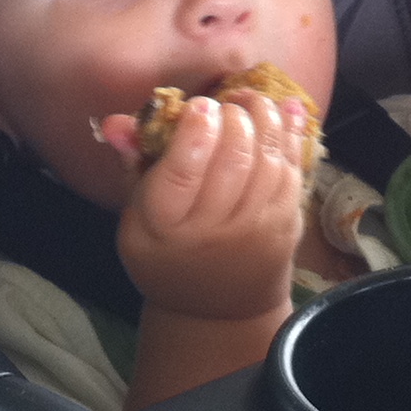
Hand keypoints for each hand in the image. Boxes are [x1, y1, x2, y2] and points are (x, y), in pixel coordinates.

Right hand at [104, 92, 310, 321]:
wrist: (217, 309)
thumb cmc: (168, 253)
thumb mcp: (136, 219)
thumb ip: (132, 165)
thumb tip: (117, 122)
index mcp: (165, 226)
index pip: (182, 172)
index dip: (195, 132)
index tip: (200, 105)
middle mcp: (213, 230)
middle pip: (232, 160)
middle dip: (233, 118)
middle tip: (226, 103)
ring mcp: (255, 230)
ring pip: (267, 161)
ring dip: (264, 118)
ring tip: (251, 100)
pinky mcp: (286, 226)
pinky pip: (292, 172)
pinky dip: (291, 135)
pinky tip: (284, 109)